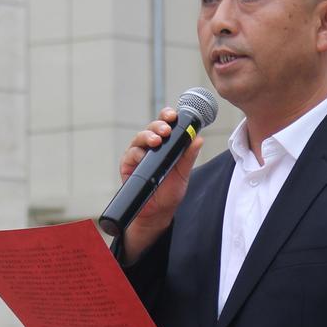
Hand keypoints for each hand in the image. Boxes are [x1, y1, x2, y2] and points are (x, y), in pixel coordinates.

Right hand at [118, 108, 206, 260]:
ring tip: (156, 141)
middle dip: (158, 126)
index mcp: (165, 144)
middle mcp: (150, 146)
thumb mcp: (183, 172)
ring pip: (140, 138)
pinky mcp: (128, 165)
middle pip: (152, 128)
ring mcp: (138, 154)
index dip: (168, 116)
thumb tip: (199, 138)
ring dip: (147, 137)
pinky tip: (143, 156)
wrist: (157, 211)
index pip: (165, 124)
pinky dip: (137, 154)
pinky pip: (131, 155)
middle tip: (166, 130)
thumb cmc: (169, 190)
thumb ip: (189, 155)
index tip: (174, 115)